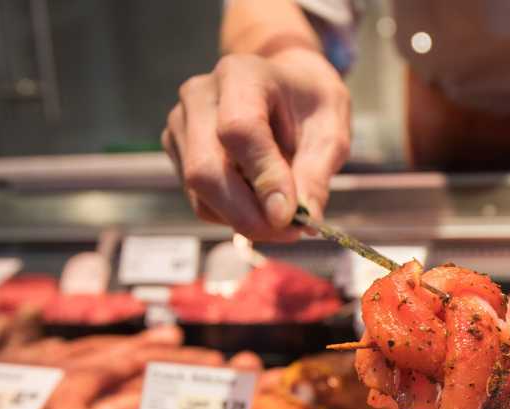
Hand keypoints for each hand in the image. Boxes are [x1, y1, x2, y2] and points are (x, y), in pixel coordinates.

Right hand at [162, 49, 350, 240]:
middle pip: (205, 169)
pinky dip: (232, 215)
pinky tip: (260, 205)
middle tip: (290, 231)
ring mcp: (182, 123)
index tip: (290, 215)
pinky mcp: (178, 150)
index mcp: (241, 75)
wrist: (285, 85)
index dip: (264, 178)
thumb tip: (305, 220)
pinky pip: (199, 199)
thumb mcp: (331, 130)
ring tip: (284, 219)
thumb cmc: (309, 103)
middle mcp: (200, 95)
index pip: (239, 131)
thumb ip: (317, 172)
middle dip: (248, 214)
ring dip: (243, 219)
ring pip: (199, 192)